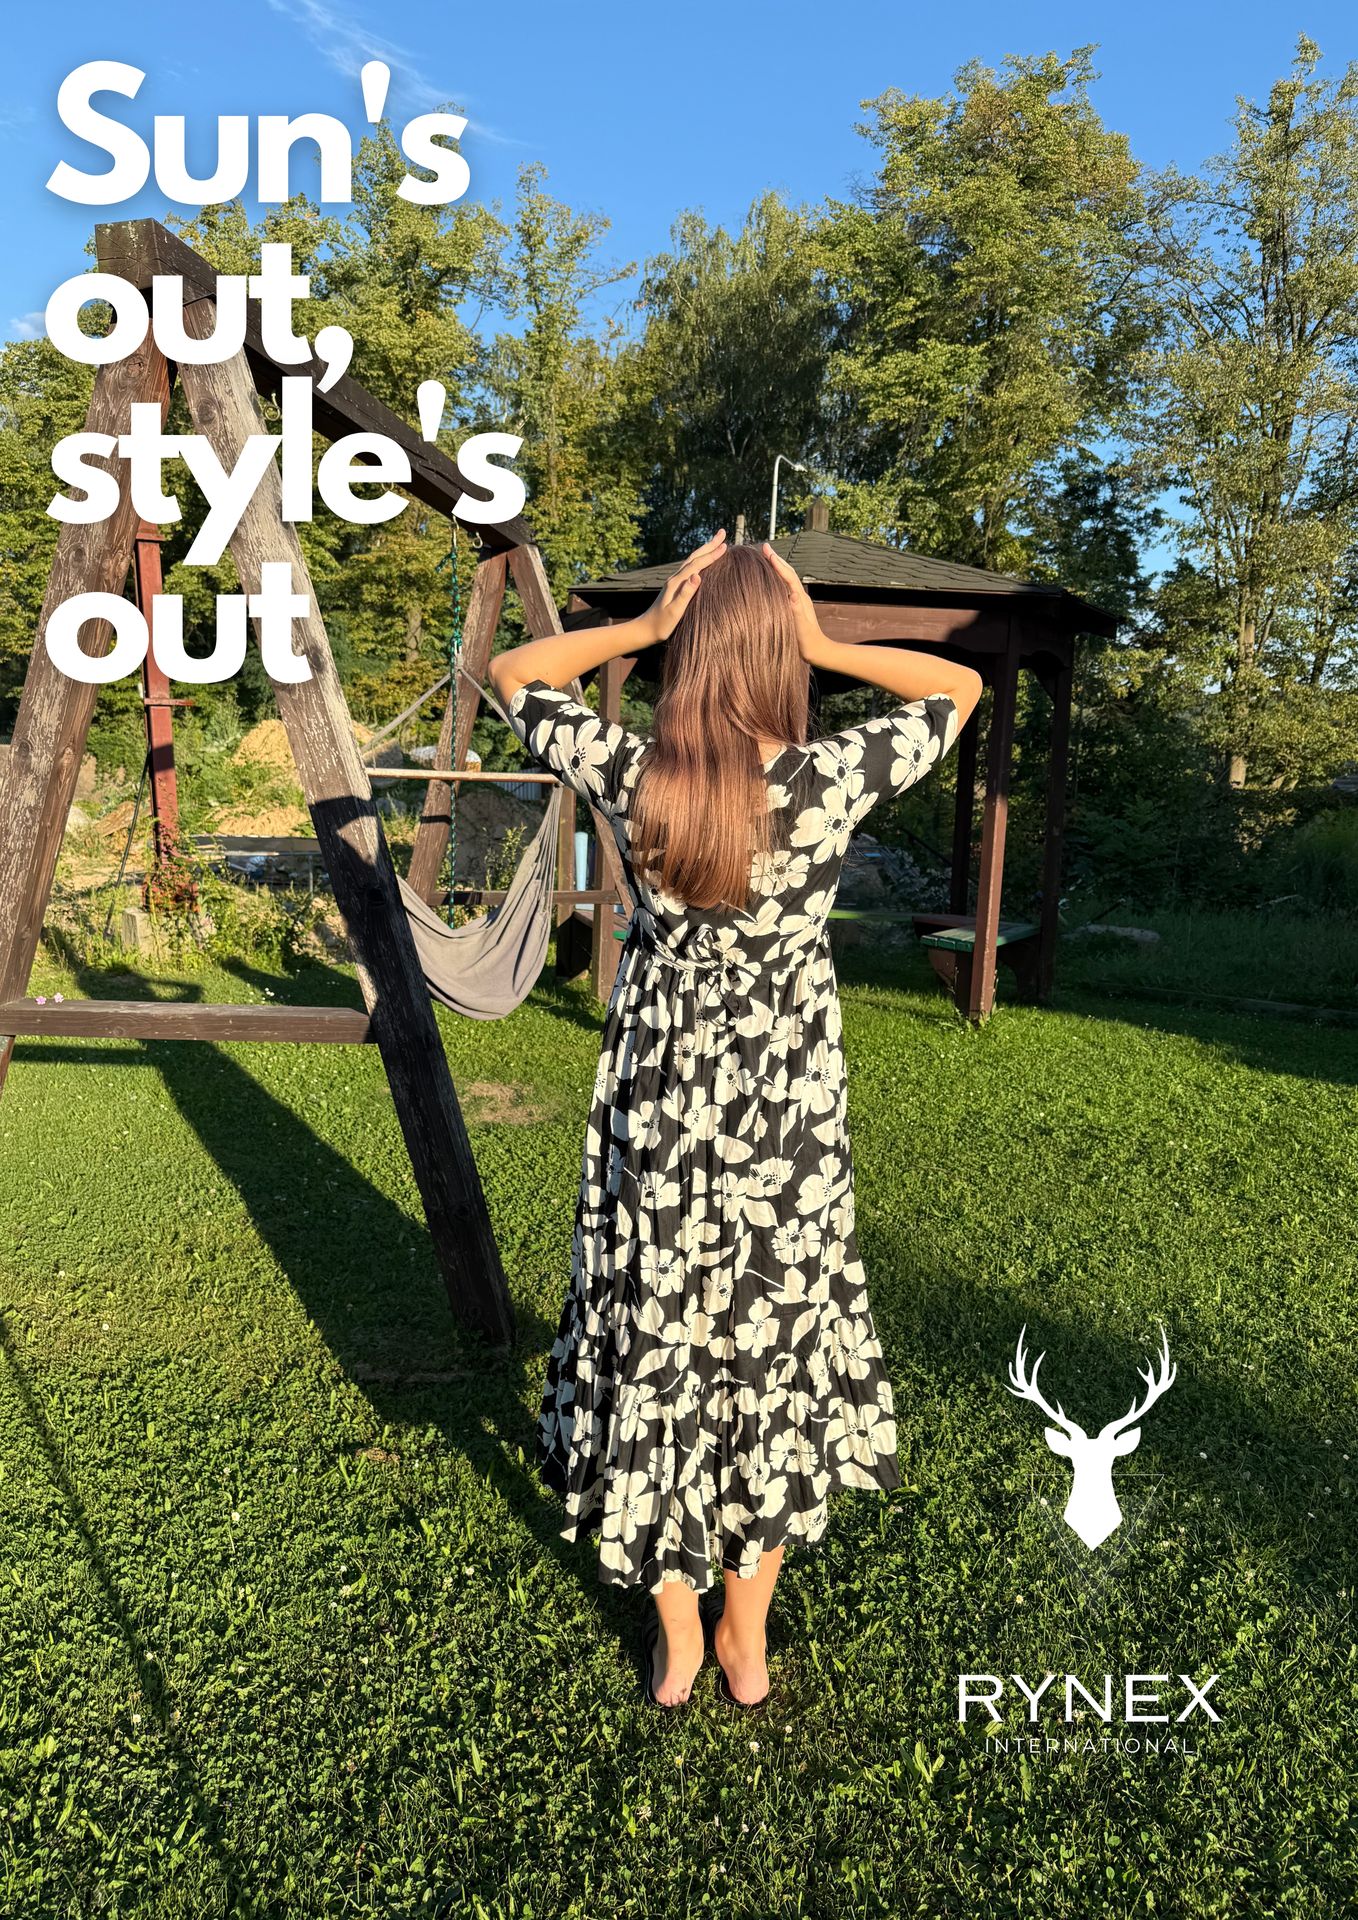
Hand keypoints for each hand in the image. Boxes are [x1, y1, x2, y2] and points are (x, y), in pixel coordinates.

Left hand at [637, 530, 727, 643]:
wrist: (645, 629)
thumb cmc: (661, 624)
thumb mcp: (675, 611)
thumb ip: (685, 594)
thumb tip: (697, 576)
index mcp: (677, 582)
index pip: (697, 564)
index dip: (712, 555)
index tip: (726, 546)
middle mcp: (675, 578)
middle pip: (694, 556)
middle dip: (710, 544)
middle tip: (722, 532)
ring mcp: (674, 581)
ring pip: (692, 560)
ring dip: (705, 550)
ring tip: (716, 542)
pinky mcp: (675, 586)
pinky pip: (690, 567)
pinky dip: (699, 560)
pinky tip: (703, 561)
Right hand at [759, 542, 826, 660]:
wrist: (818, 651)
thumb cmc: (808, 642)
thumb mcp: (801, 628)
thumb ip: (797, 612)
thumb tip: (794, 595)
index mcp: (800, 598)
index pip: (787, 576)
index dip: (777, 563)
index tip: (767, 551)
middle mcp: (799, 596)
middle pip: (788, 572)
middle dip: (776, 559)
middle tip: (764, 547)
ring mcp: (797, 600)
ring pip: (786, 578)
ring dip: (777, 566)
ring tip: (766, 557)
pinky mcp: (794, 606)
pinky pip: (784, 587)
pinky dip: (777, 578)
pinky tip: (770, 579)